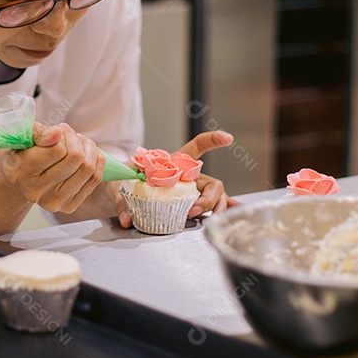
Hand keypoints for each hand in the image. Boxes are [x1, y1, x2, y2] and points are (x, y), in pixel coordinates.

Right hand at [0, 122, 103, 213]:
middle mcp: (36, 192)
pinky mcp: (69, 206)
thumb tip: (57, 134)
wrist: (18, 177)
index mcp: (22, 172)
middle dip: (76, 139)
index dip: (62, 135)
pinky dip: (96, 161)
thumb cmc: (22, 151)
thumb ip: (39, 132)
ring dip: (89, 148)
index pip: (58, 149)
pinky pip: (95, 179)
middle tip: (68, 133)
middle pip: (76, 158)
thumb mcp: (23, 136)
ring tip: (78, 141)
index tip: (57, 131)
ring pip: (88, 169)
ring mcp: (54, 202)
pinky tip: (85, 154)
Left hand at [115, 130, 239, 227]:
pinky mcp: (192, 207)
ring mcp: (193, 193)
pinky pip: (215, 208)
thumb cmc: (123, 183)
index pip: (196, 147)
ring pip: (216, 197)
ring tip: (207, 219)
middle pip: (212, 182)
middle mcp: (189, 177)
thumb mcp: (120, 187)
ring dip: (216, 208)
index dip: (212, 141)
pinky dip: (228, 210)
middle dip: (208, 198)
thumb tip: (128, 218)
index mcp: (175, 164)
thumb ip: (123, 201)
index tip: (227, 138)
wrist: (118, 194)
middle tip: (194, 211)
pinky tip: (239, 212)